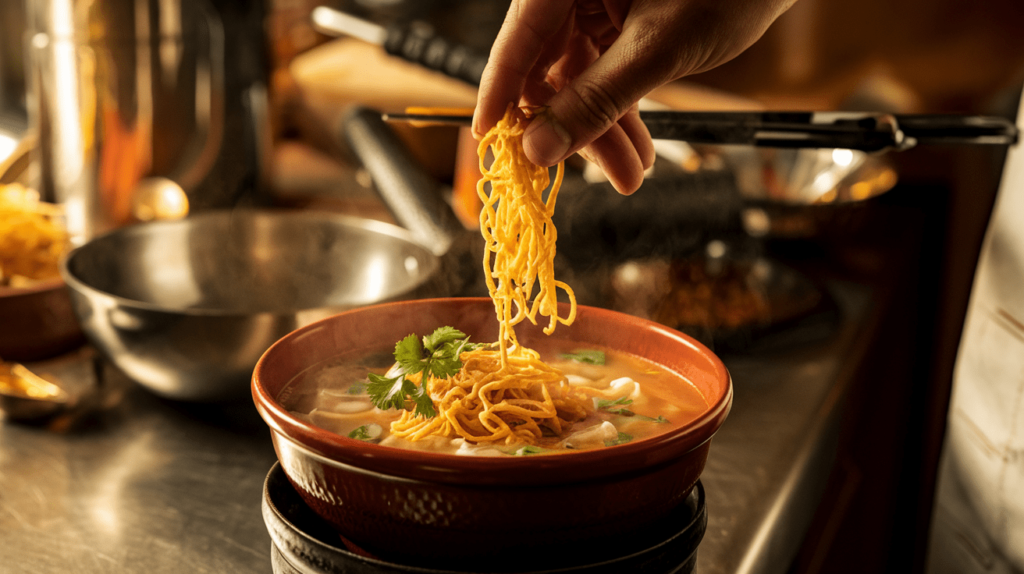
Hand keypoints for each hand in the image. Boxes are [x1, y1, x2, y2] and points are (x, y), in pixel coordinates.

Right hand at [473, 0, 796, 193]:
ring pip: (577, 81)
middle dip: (573, 128)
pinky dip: (618, 113)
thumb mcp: (658, 51)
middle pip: (547, 68)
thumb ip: (595, 101)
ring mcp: (595, 7)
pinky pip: (602, 76)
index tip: (490, 143)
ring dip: (601, 130)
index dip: (499, 94)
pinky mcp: (617, 25)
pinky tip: (634, 149)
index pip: (516, 39)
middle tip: (597, 173)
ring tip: (630, 171)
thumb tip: (539, 149)